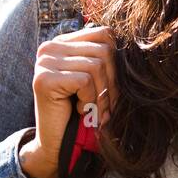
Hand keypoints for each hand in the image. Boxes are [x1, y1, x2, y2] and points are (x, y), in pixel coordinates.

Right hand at [19, 24, 116, 177]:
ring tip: (94, 109)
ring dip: (101, 94)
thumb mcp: (95, 79)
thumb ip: (105, 57)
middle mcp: (50, 47)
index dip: (117, 61)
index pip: (105, 34)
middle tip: (108, 106)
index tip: (114, 88)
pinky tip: (80, 110)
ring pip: (96, 66)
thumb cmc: (80, 110)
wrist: (58, 143)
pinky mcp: (44, 79)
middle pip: (103, 50)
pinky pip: (84, 81)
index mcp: (64, 42)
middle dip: (113, 81)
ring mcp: (44, 62)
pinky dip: (89, 99)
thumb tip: (134, 42)